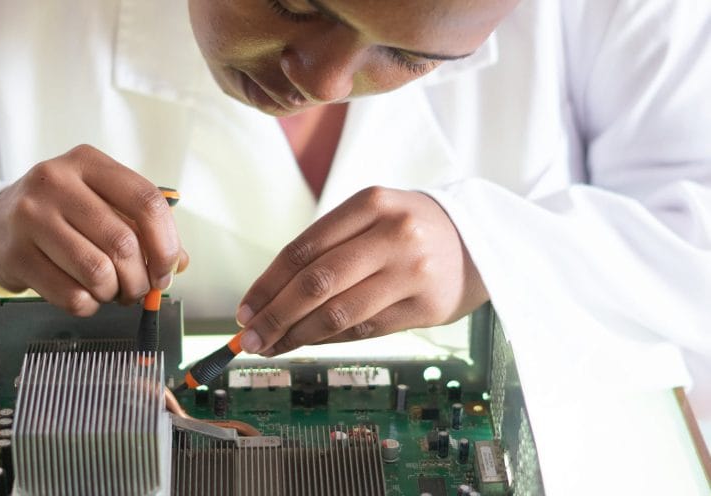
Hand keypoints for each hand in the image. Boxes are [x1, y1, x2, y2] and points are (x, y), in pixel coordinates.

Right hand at [0, 144, 187, 315]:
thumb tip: (178, 263)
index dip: (166, 243)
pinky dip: (89, 304)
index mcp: (87, 161)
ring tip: (111, 291)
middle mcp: (55, 180)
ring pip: (98, 272)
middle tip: (138, 289)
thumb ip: (143, 228)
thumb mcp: (100, 204)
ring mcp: (30, 216)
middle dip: (140, 278)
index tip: (168, 269)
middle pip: (123, 242)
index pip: (146, 201)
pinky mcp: (15, 254)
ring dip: (114, 293)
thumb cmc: (59, 214)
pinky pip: (71, 295)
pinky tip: (84, 295)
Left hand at [235, 186, 487, 355]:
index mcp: (370, 204)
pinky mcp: (426, 306)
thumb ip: (328, 247)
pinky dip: (329, 340)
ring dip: (297, 336)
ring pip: (338, 313)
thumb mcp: (372, 217)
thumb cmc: (409, 230)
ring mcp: (412, 272)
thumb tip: (270, 297)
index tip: (245, 309)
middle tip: (249, 338)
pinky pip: (365, 330)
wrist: (479, 240)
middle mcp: (392, 234)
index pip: (303, 249)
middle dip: (274, 316)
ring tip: (272, 346)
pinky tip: (309, 343)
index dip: (267, 285)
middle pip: (315, 284)